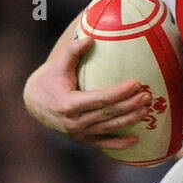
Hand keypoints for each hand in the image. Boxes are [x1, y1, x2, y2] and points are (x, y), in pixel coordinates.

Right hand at [24, 35, 153, 149]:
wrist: (34, 105)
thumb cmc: (49, 81)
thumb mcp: (57, 66)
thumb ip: (73, 51)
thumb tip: (90, 38)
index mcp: (69, 104)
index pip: (101, 99)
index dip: (120, 92)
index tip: (137, 83)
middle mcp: (75, 122)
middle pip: (110, 114)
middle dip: (131, 105)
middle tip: (148, 95)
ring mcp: (80, 134)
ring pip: (110, 128)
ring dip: (131, 119)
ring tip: (147, 109)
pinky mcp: (84, 140)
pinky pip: (105, 144)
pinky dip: (121, 144)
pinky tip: (136, 139)